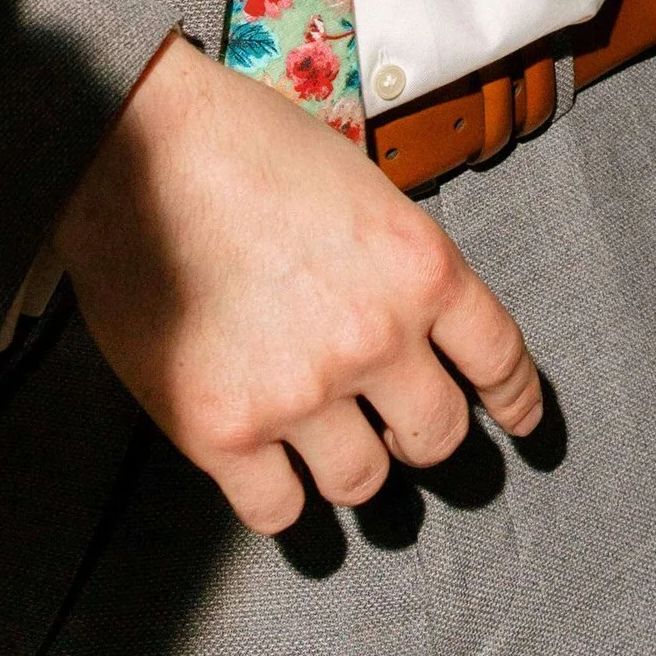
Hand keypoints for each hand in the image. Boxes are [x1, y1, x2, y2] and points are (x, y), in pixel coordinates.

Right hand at [54, 33, 543, 532]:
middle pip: (438, 435)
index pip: (497, 357)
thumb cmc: (247, 146)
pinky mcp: (222, 430)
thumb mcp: (362, 186)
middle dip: (424, 437)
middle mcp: (374, 338)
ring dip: (352, 468)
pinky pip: (278, 510)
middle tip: (400, 430)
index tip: (517, 422)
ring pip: (362, 484)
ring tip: (326, 442)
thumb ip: (397, 263)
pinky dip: (280, 498)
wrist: (139, 150)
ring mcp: (300, 392)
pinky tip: (269, 472)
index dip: (514, 399)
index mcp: (419, 267)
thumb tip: (414, 322)